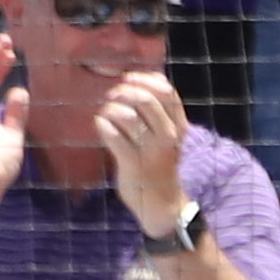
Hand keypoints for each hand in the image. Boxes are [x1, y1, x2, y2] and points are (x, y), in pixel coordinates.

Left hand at [99, 65, 193, 234]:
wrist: (161, 202)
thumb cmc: (159, 163)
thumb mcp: (168, 136)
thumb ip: (159, 112)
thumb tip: (145, 80)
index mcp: (179, 125)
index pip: (167, 91)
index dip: (144, 79)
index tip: (128, 78)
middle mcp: (168, 135)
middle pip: (146, 99)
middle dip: (123, 91)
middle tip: (111, 94)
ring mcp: (150, 150)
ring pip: (129, 116)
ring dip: (111, 108)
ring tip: (105, 111)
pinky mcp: (132, 163)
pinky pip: (113, 136)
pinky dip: (103, 125)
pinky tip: (100, 124)